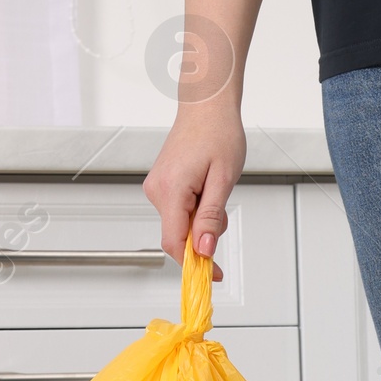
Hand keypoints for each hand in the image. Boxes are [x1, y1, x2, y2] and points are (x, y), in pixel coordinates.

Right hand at [143, 92, 245, 266]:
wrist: (206, 105)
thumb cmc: (218, 134)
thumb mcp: (223, 179)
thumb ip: (211, 217)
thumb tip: (203, 250)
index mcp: (170, 190)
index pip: (175, 243)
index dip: (194, 264)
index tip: (213, 275)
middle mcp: (157, 191)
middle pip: (179, 235)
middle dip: (204, 235)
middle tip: (223, 210)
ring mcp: (157, 188)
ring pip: (181, 224)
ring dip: (202, 220)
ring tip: (216, 189)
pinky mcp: (162, 186)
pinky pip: (179, 211)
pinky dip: (196, 210)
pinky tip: (207, 188)